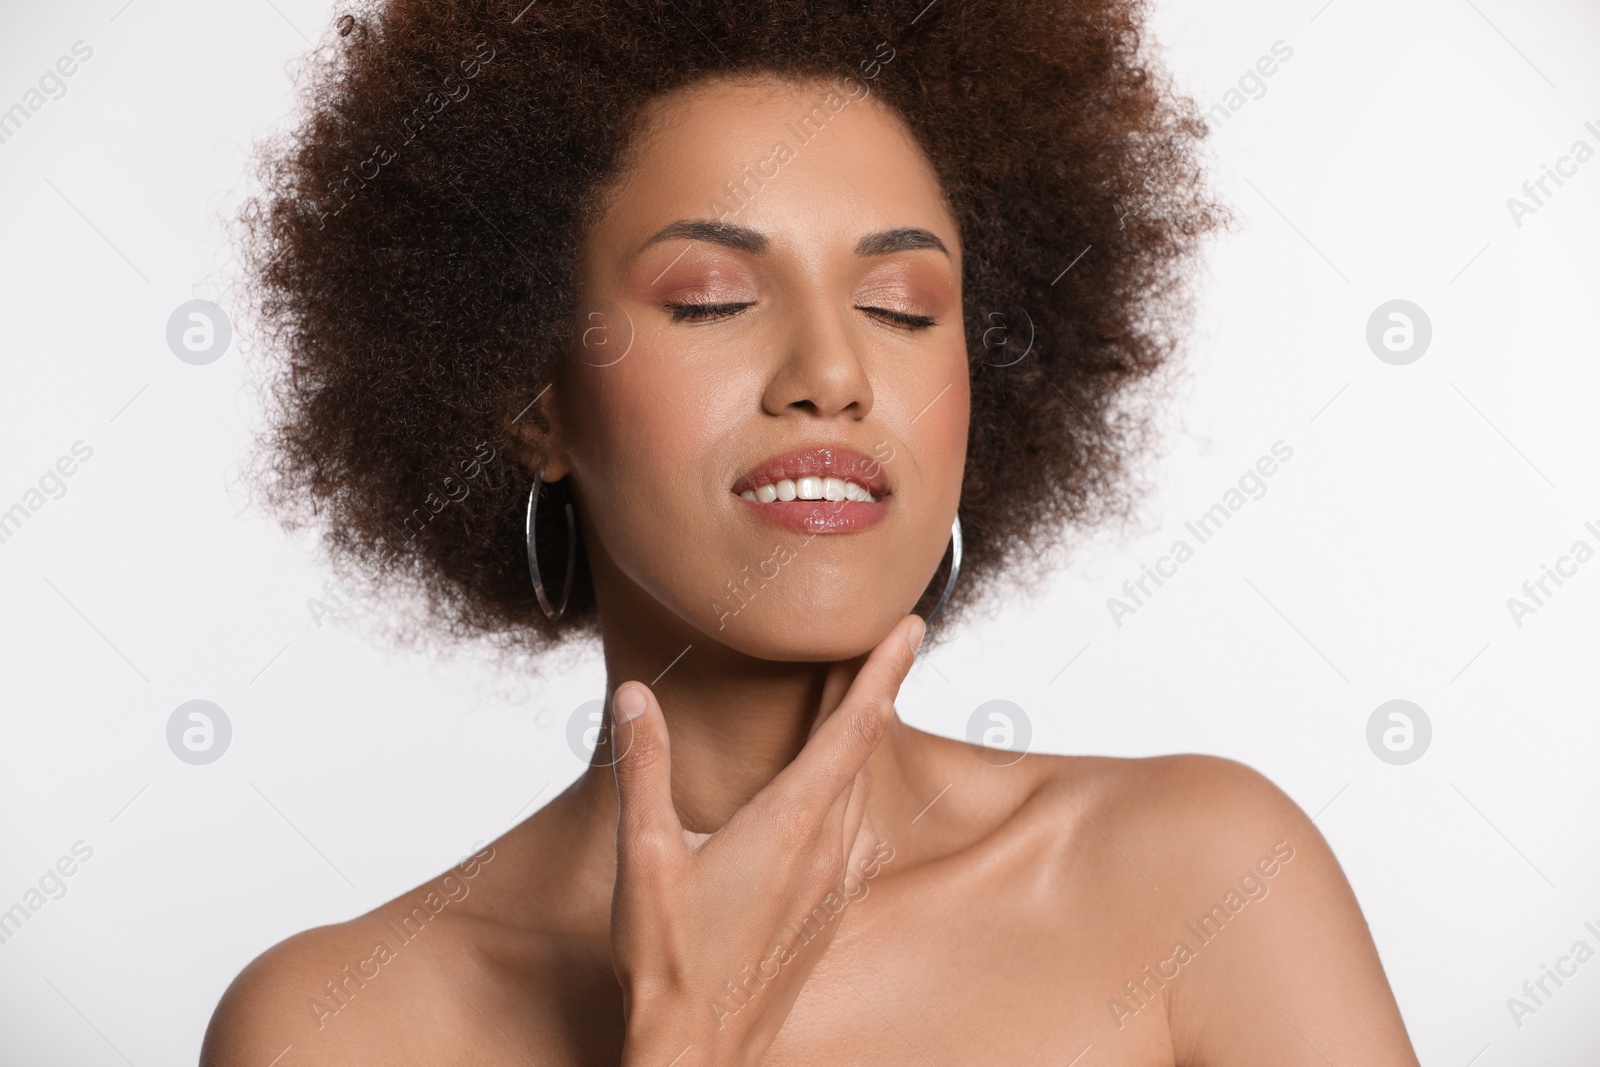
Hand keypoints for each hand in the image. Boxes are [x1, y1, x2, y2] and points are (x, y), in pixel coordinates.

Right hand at [608, 613, 924, 1066]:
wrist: (701, 1051)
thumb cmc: (671, 961)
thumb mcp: (645, 854)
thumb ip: (643, 766)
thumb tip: (637, 696)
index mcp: (789, 823)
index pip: (854, 727)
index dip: (884, 670)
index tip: (912, 626)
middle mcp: (826, 849)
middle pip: (865, 750)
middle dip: (874, 691)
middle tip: (883, 645)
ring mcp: (833, 884)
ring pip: (863, 792)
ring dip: (863, 741)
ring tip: (856, 703)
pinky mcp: (827, 911)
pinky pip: (856, 832)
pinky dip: (852, 791)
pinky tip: (836, 796)